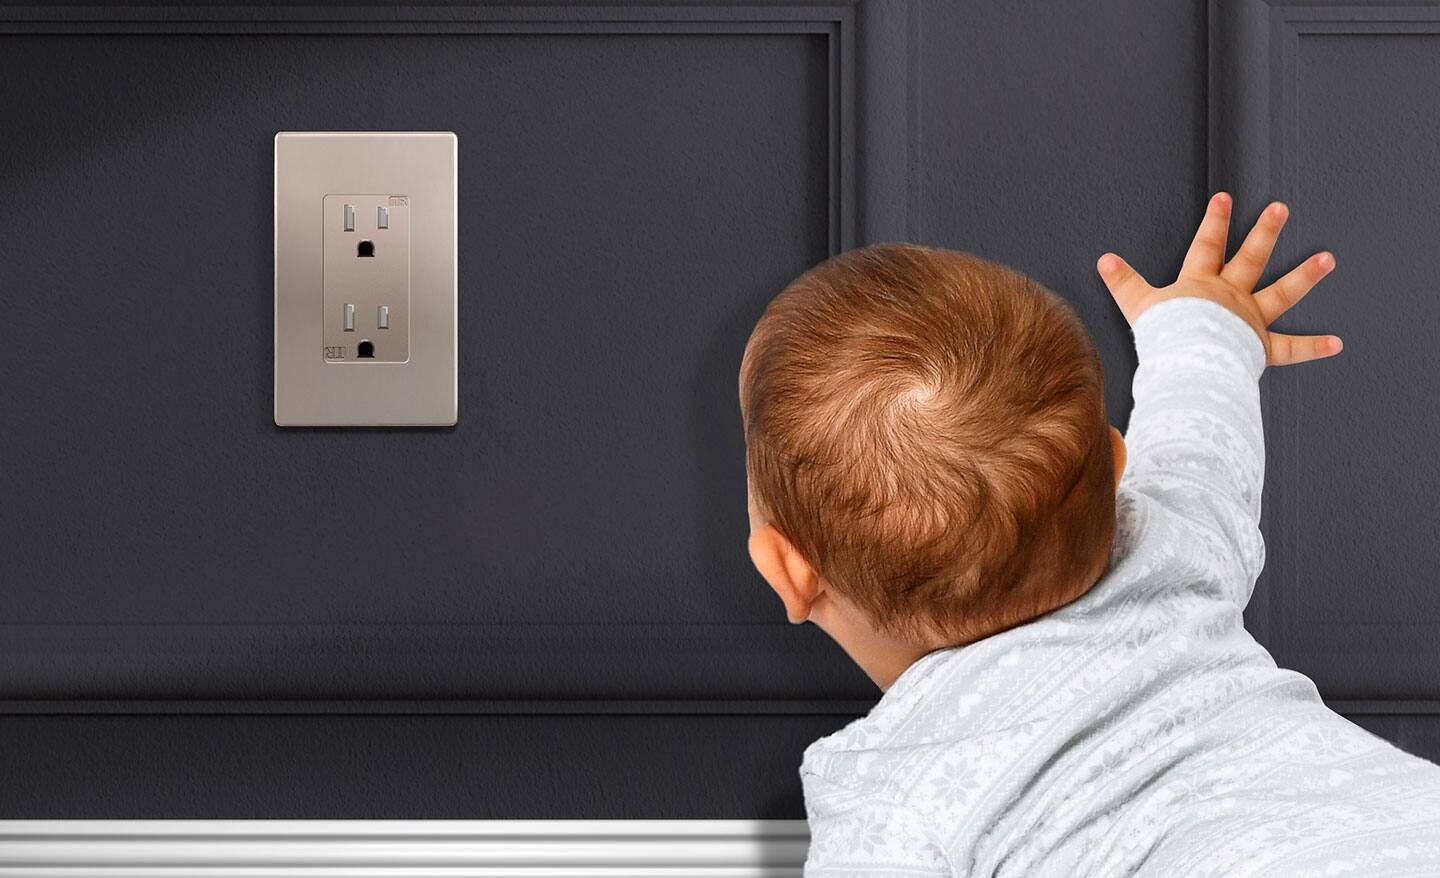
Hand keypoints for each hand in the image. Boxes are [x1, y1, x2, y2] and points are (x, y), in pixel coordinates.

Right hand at [1096, 192, 1342, 366]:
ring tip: (1328, 259)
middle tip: (1280, 208)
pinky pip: (1291, 348)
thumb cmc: (1165, 335)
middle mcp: (1231, 296)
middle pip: (1251, 258)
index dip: (1215, 221)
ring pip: (1282, 293)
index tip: (1225, 198)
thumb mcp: (1138, 305)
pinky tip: (1337, 342)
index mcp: (1201, 284)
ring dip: (1306, 276)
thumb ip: (1123, 283)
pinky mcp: (1260, 348)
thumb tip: (1104, 260)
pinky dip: (1313, 347)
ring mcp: (1250, 320)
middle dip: (1265, 231)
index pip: (1207, 245)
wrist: (1189, 361)